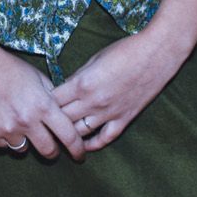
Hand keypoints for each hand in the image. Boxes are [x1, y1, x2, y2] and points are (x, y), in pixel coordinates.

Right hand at [0, 42, 85, 160]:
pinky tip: (5, 121)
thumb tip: (65, 115)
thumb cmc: (11, 67)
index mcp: (43, 106)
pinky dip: (8, 138)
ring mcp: (6, 129)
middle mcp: (26, 121)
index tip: (79, 155)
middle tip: (53, 147)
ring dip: (28, 142)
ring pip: (24, 150)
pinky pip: (4, 146)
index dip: (77, 149)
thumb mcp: (39, 77)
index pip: (68, 136)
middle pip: (48, 150)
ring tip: (22, 126)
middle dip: (53, 151)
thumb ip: (54, 97)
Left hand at [52, 28, 186, 151]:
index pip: (54, 100)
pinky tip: (84, 146)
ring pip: (80, 132)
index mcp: (83, 83)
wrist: (155, 54)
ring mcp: (109, 114)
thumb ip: (78, 76)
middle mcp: (93, 102)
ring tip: (59, 135)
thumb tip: (65, 88)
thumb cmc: (125, 50)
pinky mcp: (124, 120)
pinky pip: (104, 138)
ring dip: (68, 133)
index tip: (40, 102)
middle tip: (45, 122)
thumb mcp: (94, 58)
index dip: (45, 101)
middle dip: (52, 119)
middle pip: (63, 118)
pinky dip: (92, 144)